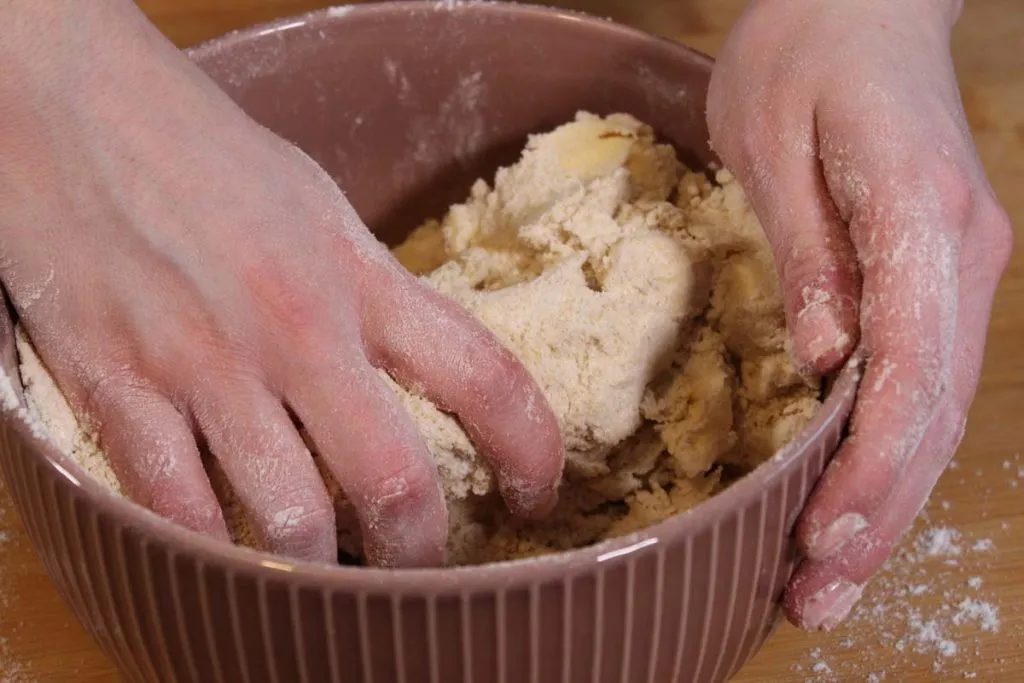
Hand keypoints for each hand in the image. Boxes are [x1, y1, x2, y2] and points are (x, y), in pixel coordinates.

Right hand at [0, 2, 561, 566]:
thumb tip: (416, 371)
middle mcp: (298, 328)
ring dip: (317, 570)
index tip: (535, 494)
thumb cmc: (205, 155)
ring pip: (290, 522)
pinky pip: (179, 511)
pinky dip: (212, 552)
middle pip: (395, 482)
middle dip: (420, 549)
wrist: (68, 105)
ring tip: (325, 571)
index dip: (531, 453)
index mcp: (359, 276)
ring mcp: (206, 365)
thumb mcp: (319, 210)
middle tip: (419, 563)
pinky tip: (230, 554)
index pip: (485, 377)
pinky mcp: (118, 388)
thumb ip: (372, 294)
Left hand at [707, 0, 1011, 628]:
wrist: (863, 0)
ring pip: (931, 413)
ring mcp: (957, 272)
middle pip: (930, 415)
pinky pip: (917, 383)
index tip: (819, 533)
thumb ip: (806, 251)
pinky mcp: (933, 278)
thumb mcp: (773, 136)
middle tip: (811, 598)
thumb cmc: (807, 48)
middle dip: (874, 514)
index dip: (871, 465)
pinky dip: (885, 454)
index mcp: (923, 220)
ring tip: (825, 580)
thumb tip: (824, 361)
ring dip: (882, 503)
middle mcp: (961, 258)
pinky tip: (850, 504)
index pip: (912, 370)